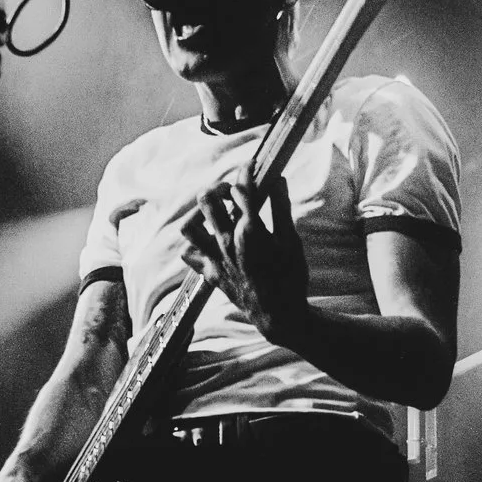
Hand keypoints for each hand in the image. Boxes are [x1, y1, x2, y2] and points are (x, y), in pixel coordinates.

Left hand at [186, 170, 308, 342]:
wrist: (278, 314)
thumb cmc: (290, 277)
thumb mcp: (291, 241)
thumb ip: (281, 209)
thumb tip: (279, 181)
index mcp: (250, 230)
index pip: (241, 189)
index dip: (245, 172)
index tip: (250, 167)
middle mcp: (227, 241)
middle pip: (207, 200)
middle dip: (218, 188)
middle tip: (230, 191)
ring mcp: (216, 258)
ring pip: (190, 226)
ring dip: (199, 214)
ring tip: (213, 213)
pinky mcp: (211, 273)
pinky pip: (190, 255)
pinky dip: (195, 245)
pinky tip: (208, 241)